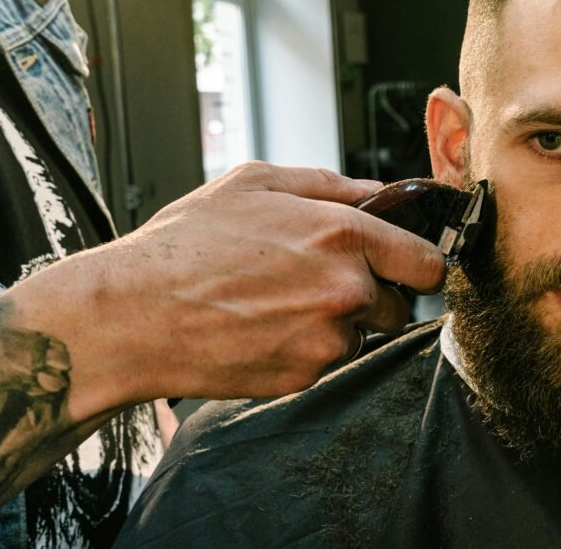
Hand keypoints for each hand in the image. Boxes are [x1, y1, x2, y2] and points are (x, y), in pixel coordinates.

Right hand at [7, 162, 445, 418]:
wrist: (132, 314)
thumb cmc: (187, 243)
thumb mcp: (256, 183)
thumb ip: (331, 185)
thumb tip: (380, 192)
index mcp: (344, 234)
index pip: (427, 264)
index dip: (420, 264)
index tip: (409, 267)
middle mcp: (346, 289)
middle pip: (400, 304)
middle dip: (374, 293)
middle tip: (324, 280)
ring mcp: (327, 339)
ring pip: (361, 333)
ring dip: (337, 322)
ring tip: (280, 302)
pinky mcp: (304, 376)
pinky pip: (326, 361)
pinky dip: (305, 348)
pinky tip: (263, 328)